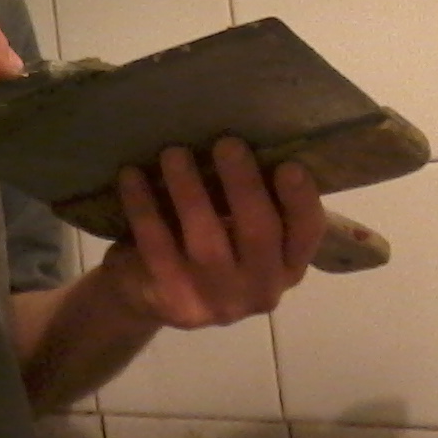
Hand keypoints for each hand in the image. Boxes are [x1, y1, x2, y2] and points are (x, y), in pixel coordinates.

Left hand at [99, 137, 325, 328]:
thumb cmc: (202, 243)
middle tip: (226, 143)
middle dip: (243, 185)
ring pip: (206, 241)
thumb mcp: (233, 226)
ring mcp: (219, 302)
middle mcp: (261, 289)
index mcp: (286, 265)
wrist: (144, 294)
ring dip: (190, 191)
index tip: (289, 165)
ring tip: (173, 153)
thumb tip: (245, 135)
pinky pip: (157, 247)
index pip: (306, 234)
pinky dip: (143, 207)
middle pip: (259, 234)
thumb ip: (246, 197)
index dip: (301, 201)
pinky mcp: (176, 301)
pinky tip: (131, 176)